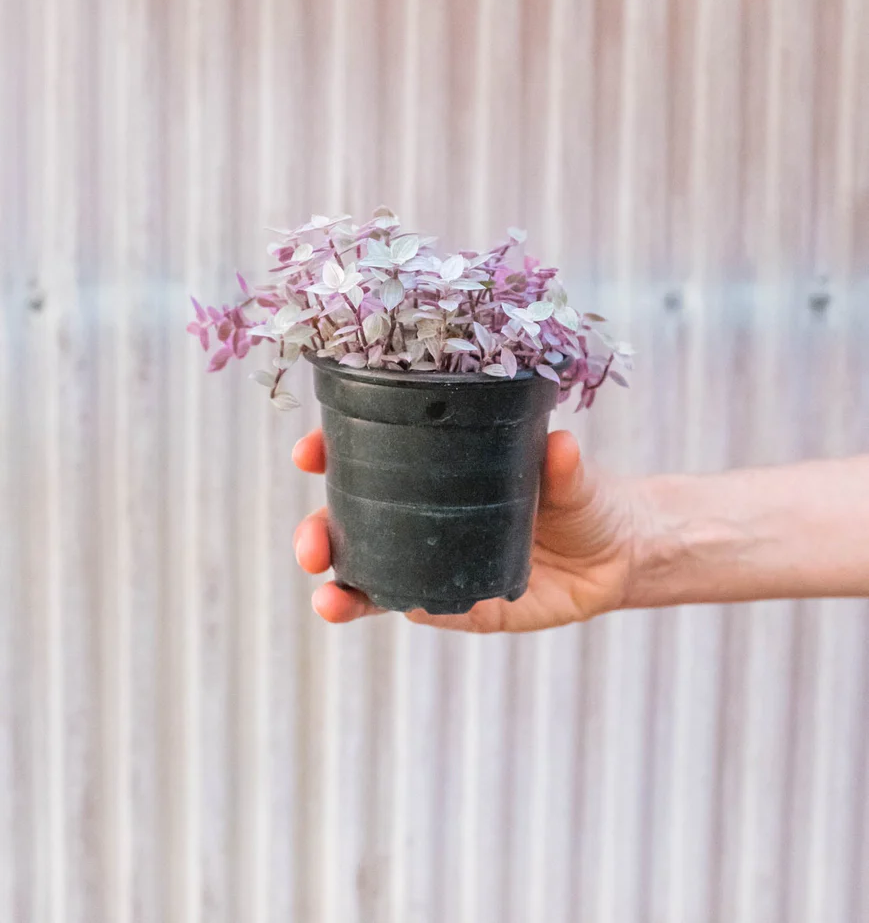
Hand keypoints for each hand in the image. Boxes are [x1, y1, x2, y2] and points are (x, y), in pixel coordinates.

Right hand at [292, 428, 647, 631]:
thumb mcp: (573, 478)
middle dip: (318, 531)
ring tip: (323, 594)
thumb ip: (563, 467)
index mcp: (439, 470)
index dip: (331, 451)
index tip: (308, 451)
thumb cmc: (583, 498)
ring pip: (368, 572)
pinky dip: (380, 608)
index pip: (372, 456)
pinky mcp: (453, 605)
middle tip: (311, 543)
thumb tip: (560, 445)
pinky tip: (360, 608)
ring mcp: (433, 561)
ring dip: (336, 583)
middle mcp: (423, 514)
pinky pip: (410, 606)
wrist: (613, 557)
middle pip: (352, 522)